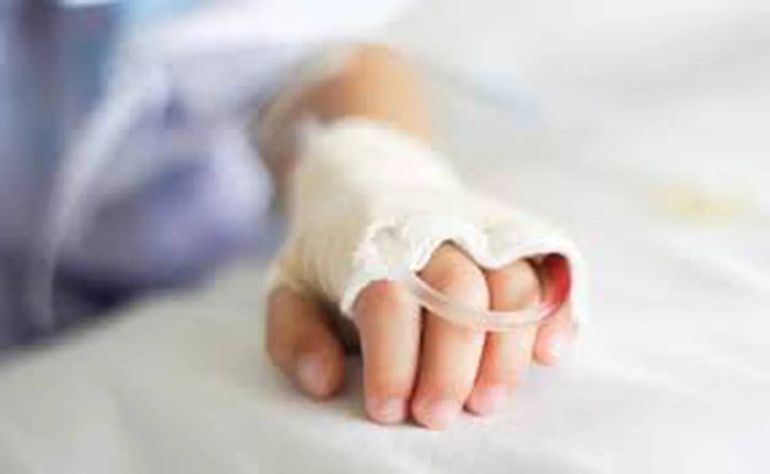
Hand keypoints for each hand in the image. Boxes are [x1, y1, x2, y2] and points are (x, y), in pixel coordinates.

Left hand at [265, 243, 574, 429]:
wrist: (372, 179)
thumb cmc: (333, 249)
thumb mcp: (291, 284)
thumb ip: (294, 333)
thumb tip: (325, 382)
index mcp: (373, 244)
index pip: (389, 301)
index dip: (393, 362)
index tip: (388, 410)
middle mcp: (435, 232)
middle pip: (459, 293)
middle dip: (452, 365)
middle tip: (437, 416)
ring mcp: (482, 231)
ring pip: (513, 285)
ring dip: (506, 351)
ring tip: (487, 402)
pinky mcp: (515, 236)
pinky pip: (551, 266)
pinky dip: (557, 309)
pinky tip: (549, 353)